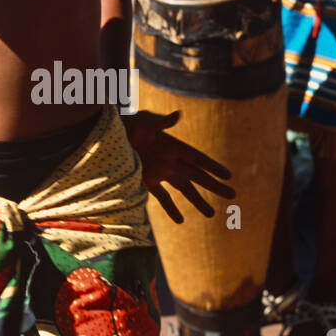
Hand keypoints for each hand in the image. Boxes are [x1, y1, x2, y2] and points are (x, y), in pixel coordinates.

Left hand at [123, 110, 234, 224]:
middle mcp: (170, 160)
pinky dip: (171, 208)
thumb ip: (160, 122)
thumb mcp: (142, 122)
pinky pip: (163, 197)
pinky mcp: (147, 181)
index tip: (229, 176)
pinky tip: (181, 220)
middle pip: (197, 176)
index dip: (213, 167)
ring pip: (184, 189)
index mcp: (172, 146)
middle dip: (214, 186)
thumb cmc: (125, 126)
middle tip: (233, 196)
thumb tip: (178, 115)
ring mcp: (159, 172)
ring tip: (211, 214)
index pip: (198, 159)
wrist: (103, 138)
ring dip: (197, 201)